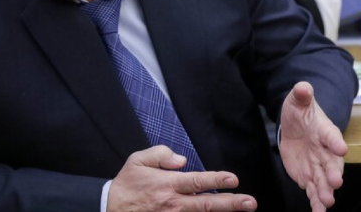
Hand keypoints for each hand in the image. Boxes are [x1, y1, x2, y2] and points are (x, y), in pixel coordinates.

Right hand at [107, 145, 256, 211]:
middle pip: (206, 204)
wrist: (109, 209)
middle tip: (250, 202)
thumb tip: (182, 160)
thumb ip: (160, 155)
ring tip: (242, 211)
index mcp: (167, 184)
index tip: (234, 180)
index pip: (197, 182)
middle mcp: (173, 204)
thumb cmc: (126, 185)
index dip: (217, 181)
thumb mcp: (137, 160)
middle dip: (231, 203)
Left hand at [279, 82, 346, 211]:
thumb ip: (302, 94)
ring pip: (324, 181)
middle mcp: (326, 152)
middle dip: (334, 173)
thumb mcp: (298, 100)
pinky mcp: (309, 178)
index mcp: (325, 131)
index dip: (335, 142)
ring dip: (326, 192)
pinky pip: (314, 192)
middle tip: (335, 182)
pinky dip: (316, 203)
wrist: (296, 126)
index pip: (331, 136)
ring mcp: (318, 167)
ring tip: (327, 202)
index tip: (341, 149)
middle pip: (332, 163)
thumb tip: (303, 86)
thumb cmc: (301, 112)